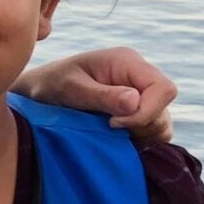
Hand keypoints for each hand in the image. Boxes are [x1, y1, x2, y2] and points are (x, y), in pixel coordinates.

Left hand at [18, 45, 175, 141]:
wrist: (38, 93)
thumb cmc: (49, 85)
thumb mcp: (70, 89)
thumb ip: (101, 96)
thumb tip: (134, 102)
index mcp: (128, 62)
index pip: (164, 89)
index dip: (146, 112)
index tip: (112, 124)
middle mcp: (139, 76)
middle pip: (164, 110)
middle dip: (140, 127)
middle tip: (106, 130)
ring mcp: (140, 95)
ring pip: (161, 124)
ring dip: (138, 136)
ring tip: (106, 134)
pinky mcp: (135, 113)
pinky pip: (152, 134)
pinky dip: (136, 142)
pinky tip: (111, 139)